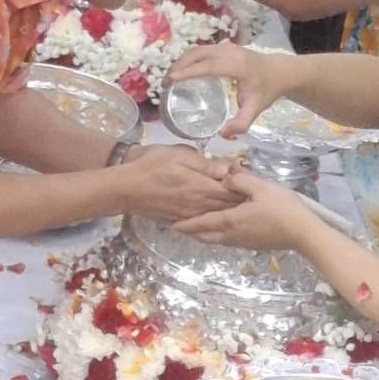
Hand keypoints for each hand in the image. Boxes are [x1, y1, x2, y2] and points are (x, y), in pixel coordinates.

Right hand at [118, 144, 245, 222]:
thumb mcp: (179, 156)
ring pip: (218, 217)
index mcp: (202, 187)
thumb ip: (205, 164)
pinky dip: (214, 220)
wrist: (126, 188)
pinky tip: (219, 216)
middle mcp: (199, 205)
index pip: (233, 190)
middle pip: (229, 207)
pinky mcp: (181, 222)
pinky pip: (204, 224)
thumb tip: (228, 169)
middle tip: (251, 195)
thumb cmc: (151, 165)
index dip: (245, 187)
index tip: (253, 181)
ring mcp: (190, 216)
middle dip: (241, 201)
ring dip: (230, 212)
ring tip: (241, 206)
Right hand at [168, 42, 297, 136]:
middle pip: (197, 54)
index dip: (188, 72)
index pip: (208, 66)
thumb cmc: (266, 90)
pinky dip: (189, 59)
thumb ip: (241, 123)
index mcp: (236, 66)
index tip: (171, 79)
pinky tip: (183, 71)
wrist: (279, 71)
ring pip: (197, 50)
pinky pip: (201, 50)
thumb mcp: (256, 109)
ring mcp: (226, 47)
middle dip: (179, 66)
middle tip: (165, 83)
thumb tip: (222, 134)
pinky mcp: (224, 46)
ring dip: (182, 62)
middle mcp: (229, 52)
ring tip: (170, 78)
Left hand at [175, 167, 313, 250]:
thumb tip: (225, 176)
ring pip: (217, 240)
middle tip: (180, 228)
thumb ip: (240, 179)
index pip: (202, 223)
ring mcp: (244, 242)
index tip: (171, 225)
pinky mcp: (253, 244)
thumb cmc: (282, 208)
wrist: (303, 233)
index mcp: (231, 220)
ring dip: (204, 235)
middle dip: (192, 232)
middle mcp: (233, 234)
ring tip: (197, 229)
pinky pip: (228, 241)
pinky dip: (218, 236)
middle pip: (206, 236)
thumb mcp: (261, 187)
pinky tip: (222, 230)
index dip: (186, 224)